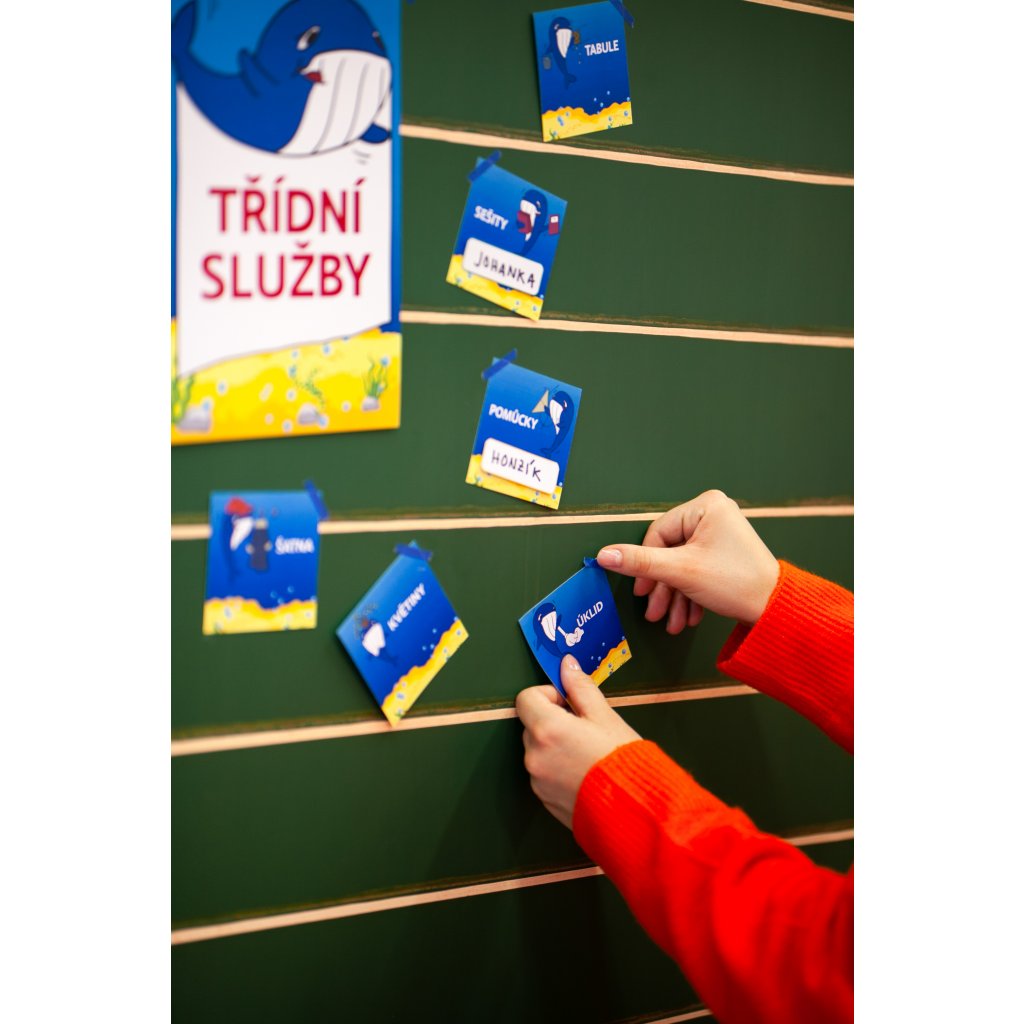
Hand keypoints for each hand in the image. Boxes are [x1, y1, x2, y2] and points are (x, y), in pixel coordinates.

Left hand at [516, 656, 640, 828]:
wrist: (635, 809)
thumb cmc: (622, 759)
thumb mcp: (605, 716)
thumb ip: (580, 688)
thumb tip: (567, 664)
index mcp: (546, 729)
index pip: (526, 698)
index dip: (548, 695)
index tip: (570, 704)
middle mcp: (534, 755)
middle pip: (532, 725)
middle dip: (553, 721)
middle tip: (585, 729)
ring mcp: (537, 780)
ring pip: (538, 750)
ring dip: (554, 746)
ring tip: (588, 755)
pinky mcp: (543, 799)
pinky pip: (544, 774)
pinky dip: (557, 769)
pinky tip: (585, 774)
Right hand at [596, 489, 778, 631]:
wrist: (776, 609)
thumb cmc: (735, 583)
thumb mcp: (680, 572)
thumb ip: (640, 562)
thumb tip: (604, 555)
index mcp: (706, 506)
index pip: (659, 533)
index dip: (646, 565)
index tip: (642, 592)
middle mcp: (714, 513)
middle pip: (670, 551)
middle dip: (663, 588)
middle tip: (654, 613)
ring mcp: (721, 532)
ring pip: (682, 564)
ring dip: (675, 596)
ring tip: (671, 622)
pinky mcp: (725, 551)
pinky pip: (697, 568)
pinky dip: (690, 593)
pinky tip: (689, 616)